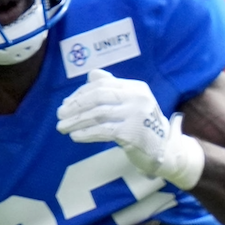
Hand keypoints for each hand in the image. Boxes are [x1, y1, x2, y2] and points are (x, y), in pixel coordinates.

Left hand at [55, 69, 203, 186]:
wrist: (165, 149)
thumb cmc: (143, 126)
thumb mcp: (131, 103)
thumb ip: (112, 88)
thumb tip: (92, 75)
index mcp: (136, 87)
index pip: (101, 85)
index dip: (80, 94)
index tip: (66, 104)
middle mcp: (137, 98)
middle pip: (98, 98)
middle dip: (75, 107)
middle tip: (59, 115)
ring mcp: (136, 115)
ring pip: (97, 114)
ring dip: (76, 121)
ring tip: (62, 128)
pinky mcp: (132, 133)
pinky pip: (103, 131)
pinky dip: (86, 133)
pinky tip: (75, 136)